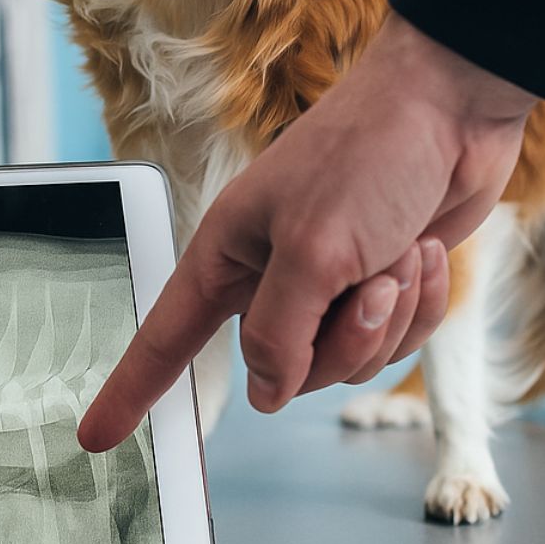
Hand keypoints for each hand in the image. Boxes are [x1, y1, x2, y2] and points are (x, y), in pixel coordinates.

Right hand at [78, 12, 537, 451]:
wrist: (449, 107)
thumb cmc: (367, 155)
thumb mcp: (312, 251)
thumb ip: (278, 335)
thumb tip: (269, 393)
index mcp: (227, 257)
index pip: (165, 338)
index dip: (130, 390)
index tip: (95, 436)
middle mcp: (267, 278)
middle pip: (284, 369)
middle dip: (342, 337)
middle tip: (369, 283)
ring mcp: (324, 285)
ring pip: (346, 361)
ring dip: (389, 315)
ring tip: (401, 255)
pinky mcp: (376, 286)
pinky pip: (393, 340)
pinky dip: (419, 305)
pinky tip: (424, 253)